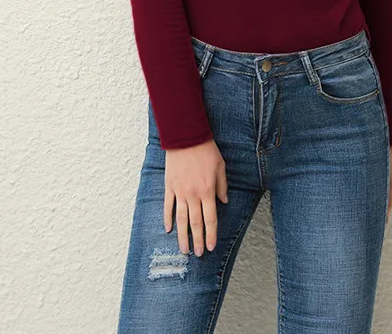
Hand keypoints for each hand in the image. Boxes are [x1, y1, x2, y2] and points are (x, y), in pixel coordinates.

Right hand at [164, 138, 227, 256]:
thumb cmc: (206, 150)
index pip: (210, 219)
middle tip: (198, 254)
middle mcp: (193, 195)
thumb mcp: (221, 167)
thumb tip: (223, 202)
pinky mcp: (169, 186)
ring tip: (184, 249)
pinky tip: (168, 229)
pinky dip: (168, 218)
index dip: (211, 234)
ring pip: (181, 219)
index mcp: (208, 191)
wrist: (186, 137)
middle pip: (195, 223)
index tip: (210, 246)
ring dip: (182, 236)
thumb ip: (222, 186)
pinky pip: (168, 206)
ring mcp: (179, 192)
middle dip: (197, 240)